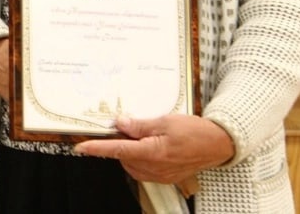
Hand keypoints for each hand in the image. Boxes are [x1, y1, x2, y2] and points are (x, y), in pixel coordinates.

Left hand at [73, 113, 233, 187]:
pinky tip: (151, 146)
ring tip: (146, 135)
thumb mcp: (165, 121)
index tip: (81, 147)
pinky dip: (140, 158)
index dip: (97, 149)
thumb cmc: (195, 131)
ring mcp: (160, 175)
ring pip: (132, 164)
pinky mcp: (165, 178)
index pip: (117, 150)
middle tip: (128, 126)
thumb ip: (140, 125)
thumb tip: (120, 124)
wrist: (217, 145)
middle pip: (124, 156)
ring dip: (131, 151)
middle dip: (121, 142)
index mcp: (153, 152)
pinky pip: (143, 169)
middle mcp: (154, 167)